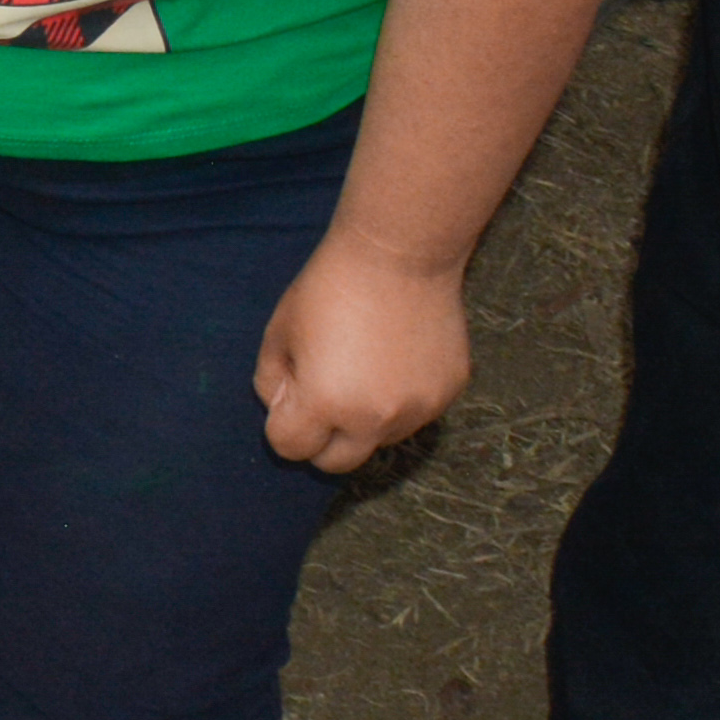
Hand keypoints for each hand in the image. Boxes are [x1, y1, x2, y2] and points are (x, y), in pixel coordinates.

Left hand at [255, 231, 471, 470]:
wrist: (399, 255)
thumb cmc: (329, 287)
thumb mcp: (280, 331)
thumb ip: (272, 380)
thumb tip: (282, 408)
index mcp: (325, 403)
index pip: (290, 448)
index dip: (282, 422)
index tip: (289, 392)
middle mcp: (375, 419)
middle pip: (337, 463)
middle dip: (320, 438)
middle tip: (319, 394)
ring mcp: (417, 411)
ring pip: (379, 440)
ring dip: (363, 419)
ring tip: (361, 365)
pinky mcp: (447, 396)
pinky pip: (413, 415)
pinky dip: (398, 400)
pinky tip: (394, 357)